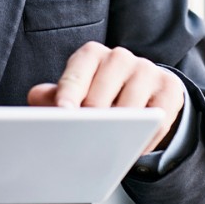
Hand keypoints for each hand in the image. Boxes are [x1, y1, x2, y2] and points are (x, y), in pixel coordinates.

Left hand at [27, 41, 183, 153]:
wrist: (142, 93)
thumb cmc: (99, 94)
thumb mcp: (75, 93)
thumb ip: (53, 96)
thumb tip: (35, 98)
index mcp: (92, 55)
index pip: (78, 71)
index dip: (70, 92)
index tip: (63, 112)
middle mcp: (120, 57)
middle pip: (104, 89)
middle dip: (94, 117)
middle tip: (85, 138)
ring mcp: (147, 70)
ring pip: (131, 105)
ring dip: (120, 130)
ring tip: (108, 147)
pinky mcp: (169, 89)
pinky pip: (157, 118)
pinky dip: (145, 137)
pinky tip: (133, 148)